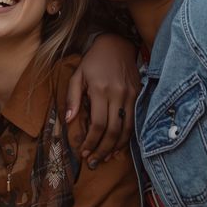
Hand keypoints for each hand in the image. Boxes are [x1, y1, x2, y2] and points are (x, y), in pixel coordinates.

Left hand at [65, 34, 139, 167]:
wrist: (117, 45)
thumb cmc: (93, 61)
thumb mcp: (77, 76)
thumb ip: (72, 98)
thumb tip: (68, 120)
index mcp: (100, 90)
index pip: (98, 124)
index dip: (91, 142)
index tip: (83, 152)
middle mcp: (117, 94)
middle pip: (113, 131)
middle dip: (103, 150)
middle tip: (94, 161)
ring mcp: (131, 95)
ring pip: (127, 130)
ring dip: (116, 147)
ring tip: (105, 158)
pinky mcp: (139, 96)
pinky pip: (134, 122)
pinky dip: (127, 137)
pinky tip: (119, 146)